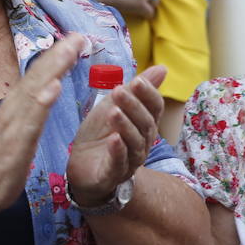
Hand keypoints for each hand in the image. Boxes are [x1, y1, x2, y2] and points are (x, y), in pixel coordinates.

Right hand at [0, 33, 83, 214]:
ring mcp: (12, 124)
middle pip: (37, 76)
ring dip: (52, 69)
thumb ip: (33, 106)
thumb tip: (49, 84)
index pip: (38, 75)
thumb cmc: (2, 158)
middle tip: (79, 36)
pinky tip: (54, 88)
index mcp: (17, 105)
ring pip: (34, 91)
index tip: (77, 38)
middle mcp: (13, 108)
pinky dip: (41, 103)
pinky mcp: (14, 142)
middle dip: (58, 55)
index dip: (57, 56)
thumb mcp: (21, 127)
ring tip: (70, 51)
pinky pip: (30, 120)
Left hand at [66, 64, 167, 206]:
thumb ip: (136, 90)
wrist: (81, 166)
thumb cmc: (100, 135)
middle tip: (119, 91)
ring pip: (134, 142)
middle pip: (145, 124)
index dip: (149, 94)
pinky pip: (119, 163)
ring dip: (125, 126)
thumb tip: (163, 68)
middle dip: (134, 106)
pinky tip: (113, 139)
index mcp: (145, 125)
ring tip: (113, 112)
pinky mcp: (112, 175)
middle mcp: (142, 143)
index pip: (155, 108)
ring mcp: (130, 161)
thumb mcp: (114, 106)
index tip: (137, 80)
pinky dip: (118, 151)